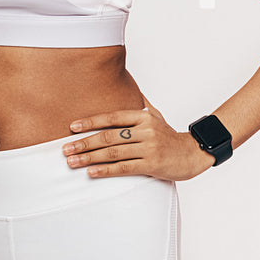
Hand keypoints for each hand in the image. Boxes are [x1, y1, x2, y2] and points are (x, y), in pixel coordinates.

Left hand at [64, 98, 215, 181]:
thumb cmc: (170, 136)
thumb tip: (126, 86)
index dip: (90, 122)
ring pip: (113, 152)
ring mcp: (149, 147)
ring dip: (90, 158)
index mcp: (143, 116)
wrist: (193, 154)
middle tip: (65, 149)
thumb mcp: (156, 115)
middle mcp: (145, 130)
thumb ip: (140, 103)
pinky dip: (106, 170)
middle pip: (109, 136)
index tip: (72, 127)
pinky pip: (124, 167)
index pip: (112, 117)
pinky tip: (91, 172)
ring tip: (72, 162)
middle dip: (84, 143)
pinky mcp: (152, 164)